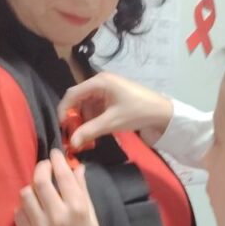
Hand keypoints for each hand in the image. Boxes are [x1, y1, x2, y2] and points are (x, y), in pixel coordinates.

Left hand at [15, 152, 101, 225]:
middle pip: (41, 181)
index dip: (57, 160)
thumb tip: (77, 167)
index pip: (63, 175)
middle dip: (42, 168)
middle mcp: (57, 215)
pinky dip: (25, 207)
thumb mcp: (91, 215)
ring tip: (39, 191)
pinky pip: (18, 211)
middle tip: (45, 167)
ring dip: (32, 188)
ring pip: (26, 194)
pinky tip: (34, 209)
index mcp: (77, 209)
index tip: (55, 153)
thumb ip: (82, 190)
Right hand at [59, 73, 173, 149]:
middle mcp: (101, 82)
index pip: (72, 94)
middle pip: (79, 99)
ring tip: (86, 135)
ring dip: (85, 119)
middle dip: (75, 117)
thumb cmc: (137, 112)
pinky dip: (94, 118)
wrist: (163, 113)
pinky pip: (97, 106)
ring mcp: (107, 89)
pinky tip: (96, 130)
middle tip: (74, 134)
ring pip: (87, 104)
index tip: (61, 127)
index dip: (64, 111)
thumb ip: (89, 131)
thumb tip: (71, 143)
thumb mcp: (112, 122)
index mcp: (99, 82)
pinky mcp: (113, 96)